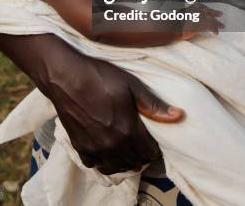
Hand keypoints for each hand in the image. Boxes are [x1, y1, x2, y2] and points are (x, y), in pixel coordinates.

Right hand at [38, 36, 183, 173]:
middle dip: (142, 154)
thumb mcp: (131, 85)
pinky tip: (106, 148)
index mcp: (127, 130)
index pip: (150, 152)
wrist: (66, 76)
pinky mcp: (80, 147)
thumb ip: (154, 105)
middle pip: (135, 162)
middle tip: (141, 140)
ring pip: (117, 168)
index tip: (153, 137)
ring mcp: (94, 148)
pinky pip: (96, 165)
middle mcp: (112, 145)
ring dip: (125, 160)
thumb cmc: (100, 76)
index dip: (155, 146)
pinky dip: (104, 161)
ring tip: (126, 146)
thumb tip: (178, 116)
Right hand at [178, 5, 223, 40]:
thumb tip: (188, 16)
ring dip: (217, 23)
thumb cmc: (174, 22)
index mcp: (192, 8)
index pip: (203, 7)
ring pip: (211, 20)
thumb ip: (187, 14)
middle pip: (209, 12)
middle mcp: (197, 11)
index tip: (211, 9)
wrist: (172, 27)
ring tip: (222, 26)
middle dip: (215, 13)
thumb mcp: (181, 14)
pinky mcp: (201, 26)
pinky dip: (214, 30)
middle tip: (221, 14)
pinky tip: (216, 34)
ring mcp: (199, 18)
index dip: (208, 9)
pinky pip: (210, 28)